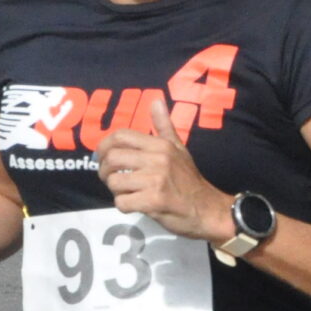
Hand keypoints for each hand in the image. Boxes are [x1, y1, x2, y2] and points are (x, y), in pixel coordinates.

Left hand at [98, 126, 233, 242]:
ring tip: (127, 193)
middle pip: (112, 158)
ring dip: (116, 191)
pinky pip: (122, 202)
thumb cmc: (189, 180)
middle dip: (104, 171)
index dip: (104, 146)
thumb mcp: (179, 149)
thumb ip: (164, 126)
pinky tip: (136, 205)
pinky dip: (125, 206)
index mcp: (160, 145)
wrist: (207, 209)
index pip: (121, 136)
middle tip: (111, 179)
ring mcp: (155, 180)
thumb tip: (156, 100)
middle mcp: (157, 159)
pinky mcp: (154, 201)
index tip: (103, 157)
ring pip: (114, 182)